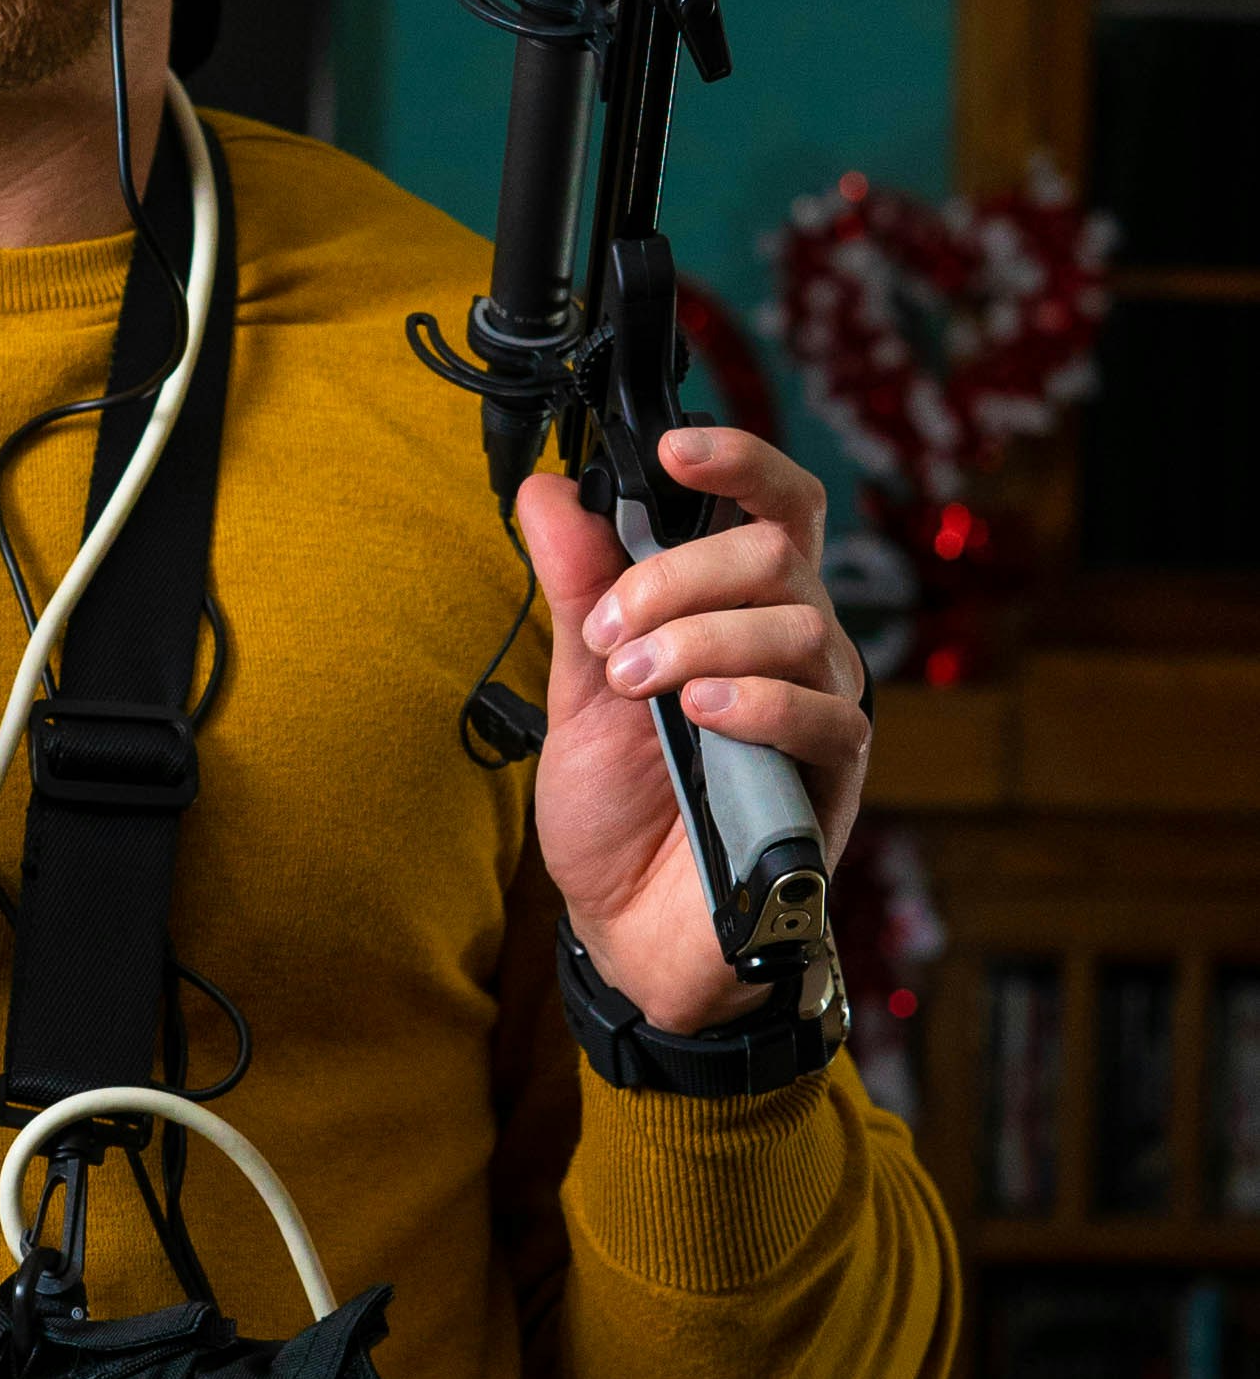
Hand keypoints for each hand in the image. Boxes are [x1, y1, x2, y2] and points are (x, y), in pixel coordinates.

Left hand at [514, 426, 868, 1034]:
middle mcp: (792, 645)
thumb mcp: (577, 687)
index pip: (770, 505)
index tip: (671, 449)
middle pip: (777, 550)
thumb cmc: (618, 807)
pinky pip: (824, 712)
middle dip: (678, 576)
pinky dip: (754, 700)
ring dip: (698, 638)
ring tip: (635, 686)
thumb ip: (576, 589)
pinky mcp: (834, 778)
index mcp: (736, 609)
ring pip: (797, 621)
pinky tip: (701, 714)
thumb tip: (544, 488)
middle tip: (609, 636)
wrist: (628, 929)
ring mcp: (820, 708)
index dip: (736, 461)